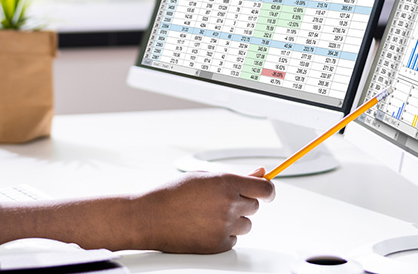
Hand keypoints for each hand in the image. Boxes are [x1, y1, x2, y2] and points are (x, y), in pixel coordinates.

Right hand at [134, 168, 273, 253]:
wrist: (149, 217)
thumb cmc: (172, 194)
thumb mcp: (204, 177)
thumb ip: (236, 176)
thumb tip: (260, 172)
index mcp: (226, 182)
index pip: (265, 189)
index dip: (268, 190)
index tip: (266, 192)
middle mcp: (229, 204)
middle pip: (254, 206)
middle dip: (242, 203)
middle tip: (218, 202)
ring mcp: (225, 226)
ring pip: (246, 224)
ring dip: (234, 220)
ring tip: (208, 215)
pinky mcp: (219, 244)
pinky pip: (234, 239)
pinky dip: (223, 235)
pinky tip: (203, 227)